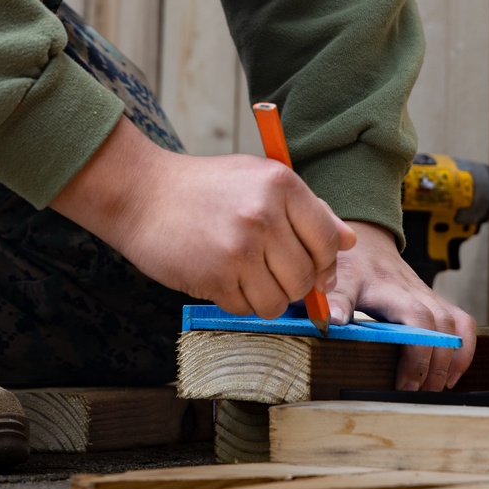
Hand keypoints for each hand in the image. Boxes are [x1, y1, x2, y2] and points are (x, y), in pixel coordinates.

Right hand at [50, 115, 355, 316]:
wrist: (140, 193)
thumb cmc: (202, 187)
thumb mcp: (256, 179)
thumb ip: (306, 209)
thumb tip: (348, 242)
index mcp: (281, 183)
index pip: (329, 240)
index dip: (325, 262)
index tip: (312, 269)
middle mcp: (265, 213)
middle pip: (306, 276)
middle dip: (291, 283)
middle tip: (266, 270)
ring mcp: (241, 246)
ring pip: (279, 300)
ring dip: (264, 297)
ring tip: (241, 274)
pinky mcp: (216, 274)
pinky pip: (246, 308)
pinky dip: (236, 301)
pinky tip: (218, 276)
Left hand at [327, 220, 476, 389]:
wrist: (367, 245)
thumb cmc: (352, 266)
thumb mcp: (338, 280)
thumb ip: (335, 300)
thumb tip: (331, 321)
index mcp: (390, 288)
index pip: (417, 318)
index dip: (416, 354)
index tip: (403, 383)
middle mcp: (416, 291)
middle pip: (439, 327)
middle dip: (432, 365)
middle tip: (415, 393)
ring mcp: (429, 296)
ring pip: (454, 326)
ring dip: (450, 361)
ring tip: (433, 388)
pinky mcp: (437, 302)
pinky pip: (462, 324)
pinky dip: (464, 349)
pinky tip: (451, 373)